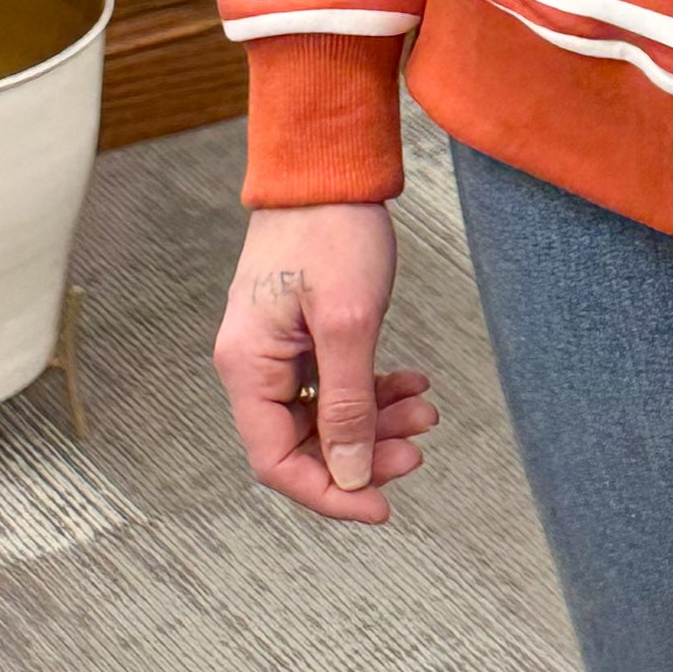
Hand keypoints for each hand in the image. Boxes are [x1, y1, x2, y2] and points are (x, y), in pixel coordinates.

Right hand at [214, 202, 438, 525]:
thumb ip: (347, 403)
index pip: (277, 462)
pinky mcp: (304, 333)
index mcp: (247, 367)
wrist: (330, 165)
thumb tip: (350, 474)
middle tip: (417, 449)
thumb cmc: (331, 229)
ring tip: (425, 409)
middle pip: (305, 442)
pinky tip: (411, 383)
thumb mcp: (348, 321)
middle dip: (364, 452)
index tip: (381, 506)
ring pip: (327, 414)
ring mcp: (278, 349)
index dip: (331, 492)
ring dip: (376, 421)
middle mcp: (254, 365)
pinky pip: (335, 383)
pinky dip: (374, 389)